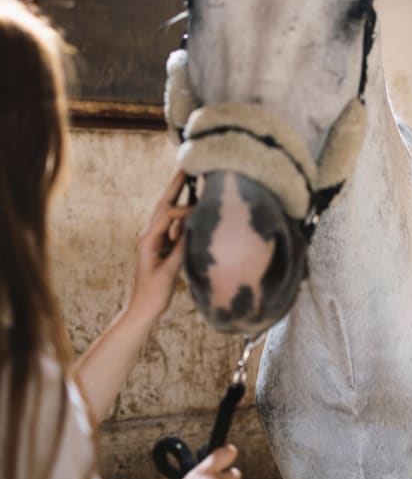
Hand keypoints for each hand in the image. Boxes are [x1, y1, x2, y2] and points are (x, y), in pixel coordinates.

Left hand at [125, 172, 192, 326]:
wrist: (143, 308)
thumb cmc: (154, 293)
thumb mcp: (168, 271)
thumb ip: (181, 249)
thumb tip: (194, 227)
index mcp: (148, 240)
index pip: (167, 215)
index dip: (184, 211)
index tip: (200, 212)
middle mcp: (149, 236)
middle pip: (164, 206)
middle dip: (176, 187)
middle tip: (186, 169)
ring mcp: (154, 241)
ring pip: (167, 215)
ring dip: (179, 198)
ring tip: (191, 181)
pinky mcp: (161, 248)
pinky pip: (172, 227)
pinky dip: (182, 217)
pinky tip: (193, 211)